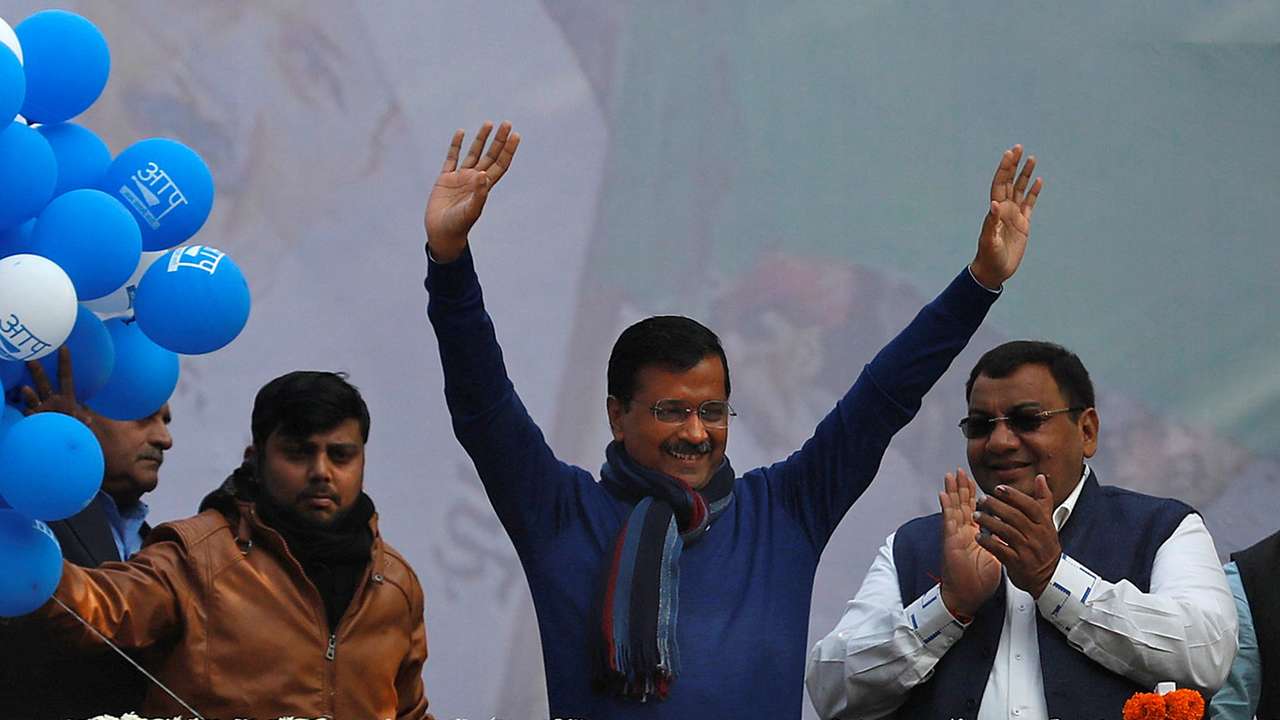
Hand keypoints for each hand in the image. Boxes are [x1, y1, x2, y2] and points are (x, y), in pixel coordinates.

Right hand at [19, 347, 93, 425]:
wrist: (61, 440)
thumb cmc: (73, 428)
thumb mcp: (81, 422)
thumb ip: (82, 420)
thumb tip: (89, 420)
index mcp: (66, 397)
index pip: (65, 377)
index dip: (64, 363)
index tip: (64, 347)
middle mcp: (51, 400)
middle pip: (43, 383)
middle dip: (37, 372)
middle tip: (31, 360)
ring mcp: (40, 409)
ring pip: (31, 399)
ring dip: (28, 394)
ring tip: (25, 389)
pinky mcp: (33, 419)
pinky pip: (29, 415)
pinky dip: (31, 416)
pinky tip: (30, 415)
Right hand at [424, 121, 520, 263]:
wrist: (441, 233)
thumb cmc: (458, 226)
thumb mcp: (470, 211)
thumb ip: (478, 195)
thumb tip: (483, 175)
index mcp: (484, 187)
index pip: (500, 164)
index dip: (508, 150)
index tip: (515, 135)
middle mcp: (475, 179)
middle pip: (490, 155)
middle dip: (499, 140)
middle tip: (507, 123)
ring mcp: (460, 178)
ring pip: (473, 153)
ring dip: (481, 139)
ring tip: (489, 123)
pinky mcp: (445, 178)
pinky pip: (452, 158)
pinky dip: (456, 145)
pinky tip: (461, 132)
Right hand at [938, 469, 1000, 618]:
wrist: (968, 596)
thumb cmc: (979, 580)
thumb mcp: (996, 557)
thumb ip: (1000, 543)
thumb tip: (1011, 536)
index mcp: (974, 535)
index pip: (974, 510)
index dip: (974, 496)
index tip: (974, 482)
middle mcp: (963, 532)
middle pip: (962, 505)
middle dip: (961, 488)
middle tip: (960, 471)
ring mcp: (955, 535)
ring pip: (953, 508)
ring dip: (951, 491)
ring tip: (950, 476)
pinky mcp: (950, 541)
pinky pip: (948, 521)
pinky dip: (946, 507)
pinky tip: (943, 495)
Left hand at [969, 145, 1042, 288]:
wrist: (994, 271)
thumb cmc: (989, 257)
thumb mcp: (989, 241)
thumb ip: (991, 223)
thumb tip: (994, 205)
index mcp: (995, 211)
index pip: (1000, 184)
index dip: (1004, 169)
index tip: (1010, 153)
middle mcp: (1004, 210)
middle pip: (1009, 182)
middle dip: (1013, 165)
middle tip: (1018, 147)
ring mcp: (1014, 216)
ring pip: (1020, 190)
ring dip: (1025, 174)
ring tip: (1031, 158)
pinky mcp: (1023, 225)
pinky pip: (1029, 204)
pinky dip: (1033, 192)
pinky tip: (1038, 181)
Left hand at [974, 474, 1059, 596]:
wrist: (1050, 577)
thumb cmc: (1045, 547)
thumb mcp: (1048, 522)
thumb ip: (1044, 499)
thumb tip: (1041, 477)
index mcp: (1044, 524)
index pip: (1031, 506)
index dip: (1014, 496)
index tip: (998, 488)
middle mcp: (1037, 536)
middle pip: (1016, 517)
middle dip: (996, 506)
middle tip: (981, 499)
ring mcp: (1028, 550)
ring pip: (1007, 532)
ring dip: (989, 522)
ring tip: (975, 515)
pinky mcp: (1018, 564)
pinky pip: (1001, 551)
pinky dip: (989, 542)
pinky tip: (979, 536)